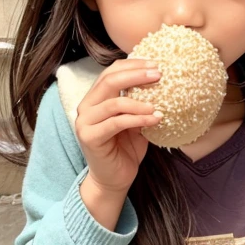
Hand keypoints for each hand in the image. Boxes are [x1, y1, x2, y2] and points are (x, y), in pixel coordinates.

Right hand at [75, 58, 161, 196]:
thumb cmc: (125, 148)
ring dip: (140, 102)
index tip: (155, 65)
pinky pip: (117, 122)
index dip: (133, 65)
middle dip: (136, 74)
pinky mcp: (89, 137)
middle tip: (159, 75)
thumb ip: (139, 101)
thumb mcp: (135, 119)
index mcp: (95, 97)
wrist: (114, 180)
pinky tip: (155, 119)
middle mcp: (86, 106)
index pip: (111, 71)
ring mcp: (85, 121)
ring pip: (114, 102)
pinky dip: (138, 119)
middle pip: (109, 80)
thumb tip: (158, 80)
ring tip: (159, 105)